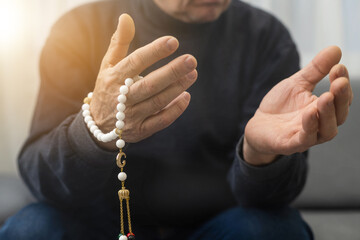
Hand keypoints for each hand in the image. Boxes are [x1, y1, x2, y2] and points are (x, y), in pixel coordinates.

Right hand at [90, 14, 197, 149]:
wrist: (98, 125)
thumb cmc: (108, 88)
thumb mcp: (108, 65)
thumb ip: (119, 42)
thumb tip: (126, 17)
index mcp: (114, 78)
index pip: (136, 62)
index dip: (154, 52)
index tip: (173, 41)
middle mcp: (122, 98)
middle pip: (149, 85)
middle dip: (171, 72)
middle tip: (191, 60)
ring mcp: (131, 116)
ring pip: (157, 102)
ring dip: (176, 88)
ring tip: (192, 73)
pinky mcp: (140, 130)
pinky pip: (160, 121)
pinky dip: (174, 110)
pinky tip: (186, 97)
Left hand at [243, 46, 352, 164]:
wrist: (258, 126)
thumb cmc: (280, 106)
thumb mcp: (297, 83)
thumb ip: (315, 69)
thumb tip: (336, 48)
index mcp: (323, 109)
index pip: (340, 98)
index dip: (342, 84)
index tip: (338, 67)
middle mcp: (319, 124)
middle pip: (338, 116)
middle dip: (341, 98)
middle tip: (339, 82)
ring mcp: (305, 136)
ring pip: (326, 131)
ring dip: (328, 114)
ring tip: (326, 96)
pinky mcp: (289, 144)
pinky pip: (304, 140)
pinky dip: (310, 128)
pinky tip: (309, 113)